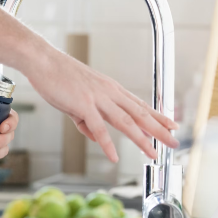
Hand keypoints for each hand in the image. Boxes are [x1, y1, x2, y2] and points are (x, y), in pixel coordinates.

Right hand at [27, 50, 178, 161]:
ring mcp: (98, 98)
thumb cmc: (58, 77)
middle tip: (174, 141)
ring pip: (126, 122)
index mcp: (110, 89)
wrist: (43, 61)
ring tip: (153, 153)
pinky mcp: (83, 104)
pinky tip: (114, 156)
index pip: (139, 104)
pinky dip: (107, 144)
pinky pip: (98, 128)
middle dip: (159, 129)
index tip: (171, 124)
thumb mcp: (77, 101)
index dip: (157, 116)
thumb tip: (95, 137)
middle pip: (140, 114)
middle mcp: (109, 92)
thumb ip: (87, 121)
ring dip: (142, 139)